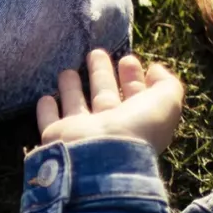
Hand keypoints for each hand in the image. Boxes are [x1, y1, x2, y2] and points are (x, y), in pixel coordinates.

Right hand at [35, 49, 184, 152]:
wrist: (102, 158)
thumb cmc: (137, 128)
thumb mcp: (166, 102)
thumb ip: (167, 83)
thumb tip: (156, 70)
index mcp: (135, 121)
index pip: (134, 96)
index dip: (133, 77)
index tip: (127, 59)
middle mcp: (108, 127)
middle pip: (104, 96)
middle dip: (102, 74)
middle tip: (96, 53)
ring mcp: (81, 133)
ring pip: (75, 105)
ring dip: (72, 88)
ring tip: (66, 70)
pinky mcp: (56, 137)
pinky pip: (49, 121)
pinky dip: (47, 110)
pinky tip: (45, 97)